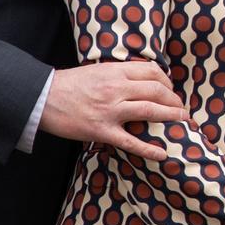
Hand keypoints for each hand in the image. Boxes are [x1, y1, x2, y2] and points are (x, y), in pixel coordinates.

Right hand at [40, 60, 190, 159]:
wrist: (42, 97)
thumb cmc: (69, 84)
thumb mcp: (97, 70)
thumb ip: (119, 74)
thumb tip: (141, 79)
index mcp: (115, 71)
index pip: (152, 72)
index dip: (167, 81)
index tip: (171, 90)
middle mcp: (116, 89)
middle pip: (157, 91)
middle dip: (174, 100)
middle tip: (181, 108)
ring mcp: (110, 110)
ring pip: (150, 111)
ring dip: (171, 116)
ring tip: (181, 121)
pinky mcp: (101, 130)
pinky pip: (130, 141)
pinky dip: (149, 149)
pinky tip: (162, 154)